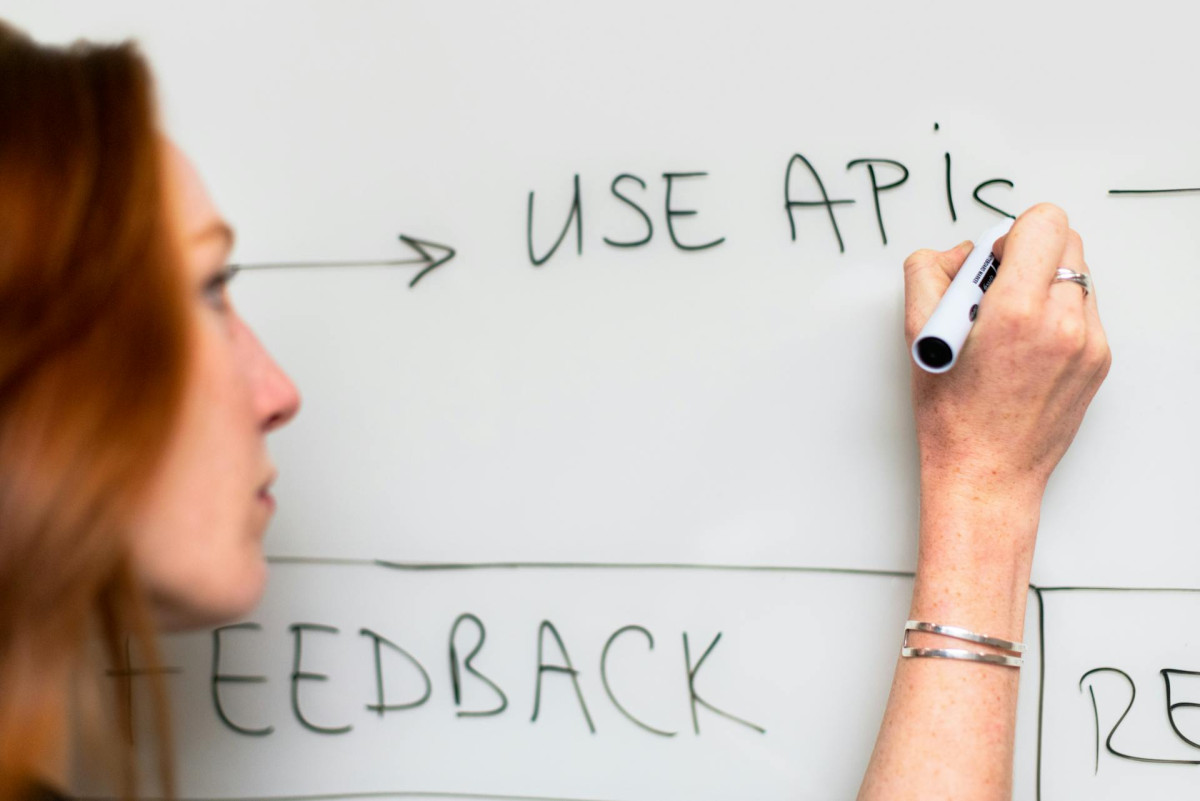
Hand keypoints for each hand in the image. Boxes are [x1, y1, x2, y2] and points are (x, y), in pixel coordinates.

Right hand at [903, 204, 1110, 510]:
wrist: (986, 473)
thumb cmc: (952, 417)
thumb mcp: (918, 336)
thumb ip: (930, 273)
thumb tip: (958, 253)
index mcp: (1018, 312)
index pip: (1043, 222)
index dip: (1010, 234)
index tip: (990, 261)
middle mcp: (1064, 323)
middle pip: (1065, 240)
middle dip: (1028, 254)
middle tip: (994, 290)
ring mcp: (1089, 342)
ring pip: (1076, 274)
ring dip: (1043, 283)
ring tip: (1007, 322)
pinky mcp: (1099, 360)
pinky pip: (1083, 309)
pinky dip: (1055, 314)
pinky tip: (1024, 346)